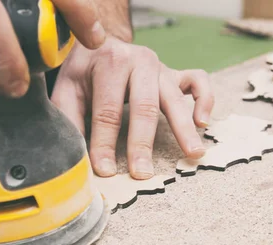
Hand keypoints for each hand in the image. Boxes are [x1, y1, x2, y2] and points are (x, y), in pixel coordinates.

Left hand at [51, 37, 213, 179]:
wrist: (101, 42)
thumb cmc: (84, 73)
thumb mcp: (67, 90)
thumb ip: (70, 120)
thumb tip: (76, 156)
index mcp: (110, 63)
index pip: (108, 110)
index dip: (105, 143)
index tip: (105, 171)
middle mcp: (140, 61)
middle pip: (144, 106)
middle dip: (142, 143)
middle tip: (143, 173)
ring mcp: (160, 67)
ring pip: (175, 98)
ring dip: (184, 128)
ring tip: (193, 154)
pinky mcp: (175, 72)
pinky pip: (198, 81)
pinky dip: (204, 100)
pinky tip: (202, 123)